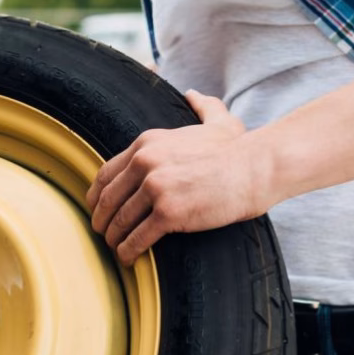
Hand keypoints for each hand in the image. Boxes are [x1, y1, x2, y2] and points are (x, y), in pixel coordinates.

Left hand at [86, 90, 272, 265]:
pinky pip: (137, 238)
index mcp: (147, 143)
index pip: (107, 173)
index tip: (99, 209)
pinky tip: (129, 259)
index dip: (98, 196)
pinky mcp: (168, 213)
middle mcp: (145, 162)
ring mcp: (155, 187)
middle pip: (107, 199)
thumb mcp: (216, 120)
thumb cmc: (238, 150)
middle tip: (104, 234)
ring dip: (114, 239)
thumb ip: (202, 107)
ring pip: (120, 221)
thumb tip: (194, 95)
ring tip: (117, 249)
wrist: (255, 169)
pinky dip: (128, 252)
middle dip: (101, 220)